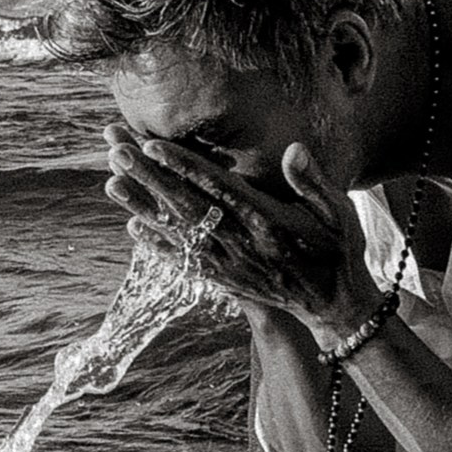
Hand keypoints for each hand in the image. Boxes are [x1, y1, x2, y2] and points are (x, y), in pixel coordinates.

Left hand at [102, 131, 376, 335]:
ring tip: (111, 182)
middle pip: (187, 205)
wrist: (334, 306)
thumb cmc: (338, 250)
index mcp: (269, 221)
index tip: (152, 145)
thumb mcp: (339, 212)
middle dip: (149, 177)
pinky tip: (133, 228)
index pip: (217, 188)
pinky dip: (158, 245)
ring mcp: (230, 264)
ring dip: (143, 207)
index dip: (183, 166)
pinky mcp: (225, 279)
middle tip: (116, 150)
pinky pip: (185, 260)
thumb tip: (293, 149)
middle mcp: (243, 244)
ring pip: (179, 232)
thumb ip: (314, 181)